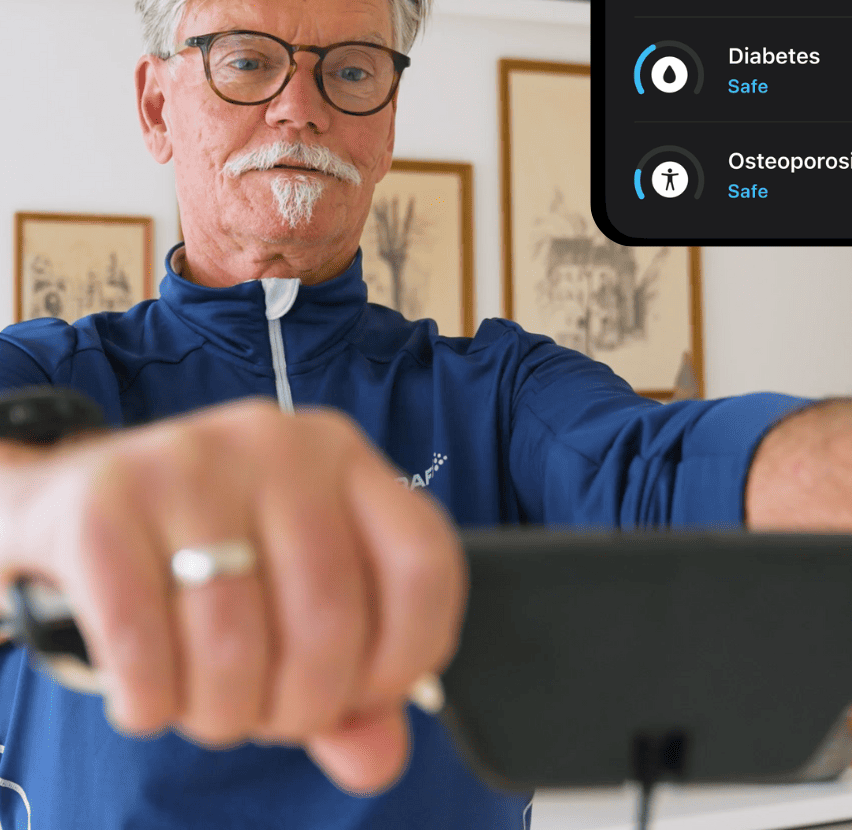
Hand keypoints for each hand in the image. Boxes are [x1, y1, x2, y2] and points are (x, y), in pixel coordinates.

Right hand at [0, 397, 465, 793]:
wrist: (75, 500)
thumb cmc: (210, 556)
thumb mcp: (293, 598)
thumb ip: (351, 684)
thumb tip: (379, 759)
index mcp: (346, 460)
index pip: (424, 564)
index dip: (408, 656)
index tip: (365, 696)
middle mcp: (282, 445)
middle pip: (330, 618)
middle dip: (301, 706)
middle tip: (267, 713)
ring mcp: (193, 463)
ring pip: (235, 641)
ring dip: (224, 712)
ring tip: (210, 704)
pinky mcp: (106, 500)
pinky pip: (143, 643)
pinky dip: (152, 700)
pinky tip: (150, 697)